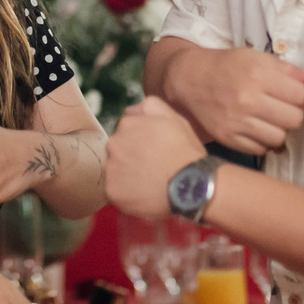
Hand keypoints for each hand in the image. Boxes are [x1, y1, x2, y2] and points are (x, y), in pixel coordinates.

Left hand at [105, 97, 207, 219]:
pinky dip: (127, 196)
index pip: (125, 134)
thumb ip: (148, 107)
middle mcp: (113, 144)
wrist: (191, 185)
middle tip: (151, 169)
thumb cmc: (185, 151)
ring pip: (115, 173)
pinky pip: (115, 193)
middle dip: (130, 159)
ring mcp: (111, 168)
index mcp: (126, 124)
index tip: (153, 154)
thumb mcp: (173, 118)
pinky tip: (145, 196)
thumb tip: (129, 110)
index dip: (139, 145)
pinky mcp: (112, 191)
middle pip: (117, 152)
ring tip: (149, 184)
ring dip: (127, 178)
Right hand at [163, 46, 303, 153]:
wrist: (190, 79)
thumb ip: (286, 69)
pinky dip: (261, 141)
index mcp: (258, 75)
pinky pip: (259, 149)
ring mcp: (236, 121)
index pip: (300, 95)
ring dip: (278, 130)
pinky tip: (255, 129)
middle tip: (280, 107)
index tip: (289, 92)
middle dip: (291, 113)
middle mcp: (247, 99)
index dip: (298, 94)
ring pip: (278, 138)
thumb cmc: (227, 66)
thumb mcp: (256, 58)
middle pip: (294, 119)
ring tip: (269, 120)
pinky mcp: (227, 137)